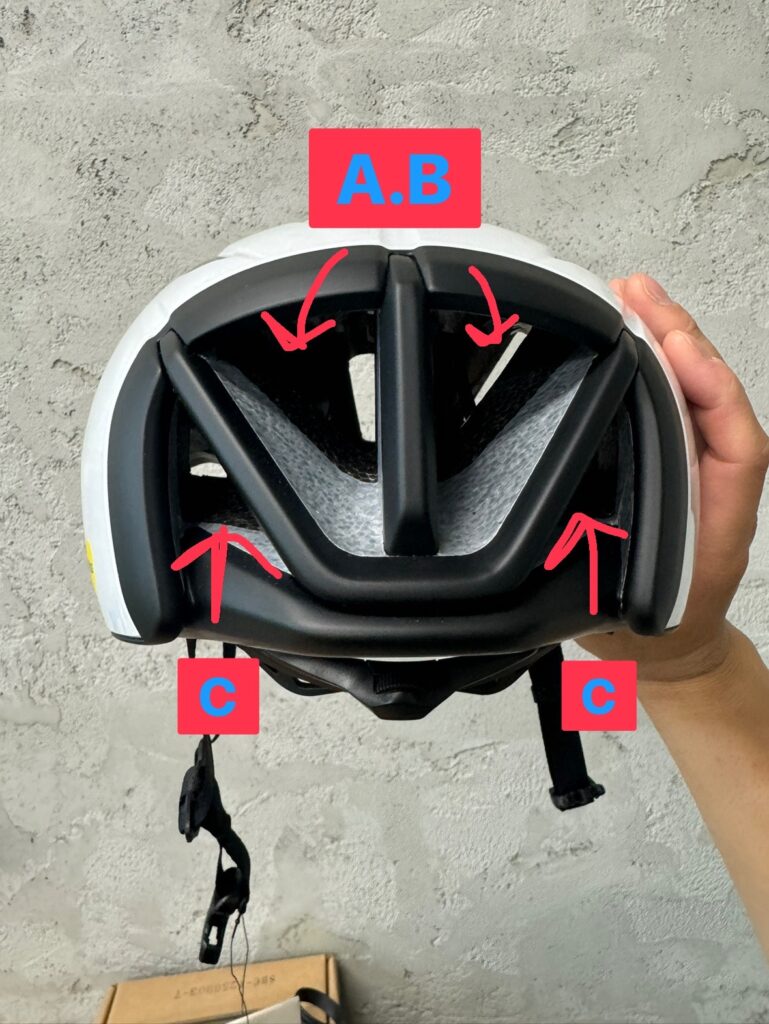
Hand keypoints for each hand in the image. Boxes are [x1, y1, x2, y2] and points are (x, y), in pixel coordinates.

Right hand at [578, 274, 768, 683]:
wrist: (664, 646)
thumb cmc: (658, 623)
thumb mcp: (635, 604)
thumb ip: (612, 575)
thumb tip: (574, 529)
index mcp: (716, 506)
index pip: (731, 434)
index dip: (706, 386)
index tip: (669, 345)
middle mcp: (707, 476)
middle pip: (707, 395)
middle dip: (676, 337)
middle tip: (635, 293)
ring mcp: (688, 465)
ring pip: (687, 393)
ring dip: (661, 340)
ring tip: (629, 297)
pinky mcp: (666, 460)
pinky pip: (666, 404)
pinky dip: (646, 366)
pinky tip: (620, 337)